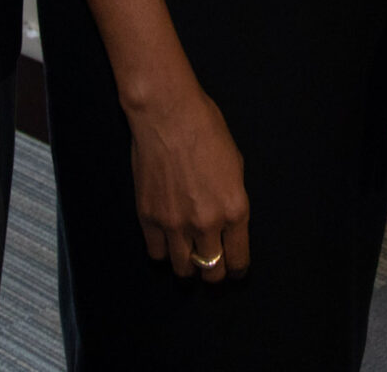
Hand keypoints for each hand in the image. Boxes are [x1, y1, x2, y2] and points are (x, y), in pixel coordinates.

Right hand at [126, 83, 251, 282]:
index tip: (234, 269)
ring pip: (183, 269)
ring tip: (188, 255)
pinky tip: (167, 241)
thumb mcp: (235, 165)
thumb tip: (228, 222)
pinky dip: (163, 251)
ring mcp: (175, 224)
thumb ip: (232, 200)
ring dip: (188, 265)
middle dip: (214, 272)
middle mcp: (206, 224)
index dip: (236, 269)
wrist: (168, 114)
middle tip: (211, 263)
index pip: (237, 260)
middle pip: (211, 271)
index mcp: (234, 210)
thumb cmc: (206, 129)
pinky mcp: (149, 218)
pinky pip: (156, 253)